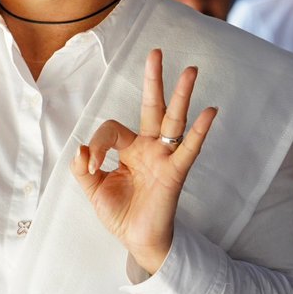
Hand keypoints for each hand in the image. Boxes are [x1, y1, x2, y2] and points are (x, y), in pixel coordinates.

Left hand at [72, 49, 217, 274]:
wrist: (138, 240)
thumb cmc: (120, 214)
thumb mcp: (93, 190)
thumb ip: (83, 169)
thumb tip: (82, 149)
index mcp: (129, 149)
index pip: (112, 129)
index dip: (99, 142)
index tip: (92, 165)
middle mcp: (149, 148)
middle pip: (152, 107)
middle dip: (154, 80)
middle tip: (155, 52)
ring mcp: (164, 158)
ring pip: (174, 120)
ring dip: (181, 95)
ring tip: (190, 70)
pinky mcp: (175, 173)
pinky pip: (189, 149)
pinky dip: (200, 132)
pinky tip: (211, 112)